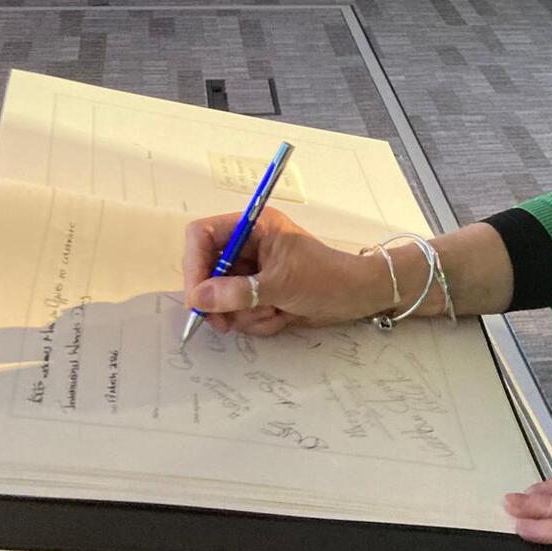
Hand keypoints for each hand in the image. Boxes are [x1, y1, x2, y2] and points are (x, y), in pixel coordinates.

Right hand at [182, 207, 382, 336]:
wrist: (357, 297)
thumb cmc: (325, 278)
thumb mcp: (281, 284)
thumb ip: (238, 292)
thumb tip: (198, 298)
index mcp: (253, 227)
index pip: (202, 235)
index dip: (194, 264)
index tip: (196, 296)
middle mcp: (248, 246)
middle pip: (206, 272)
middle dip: (218, 300)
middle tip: (224, 323)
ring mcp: (252, 272)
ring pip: (221, 298)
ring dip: (244, 314)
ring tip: (273, 312)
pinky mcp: (259, 294)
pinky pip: (239, 312)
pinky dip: (256, 321)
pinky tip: (281, 317)